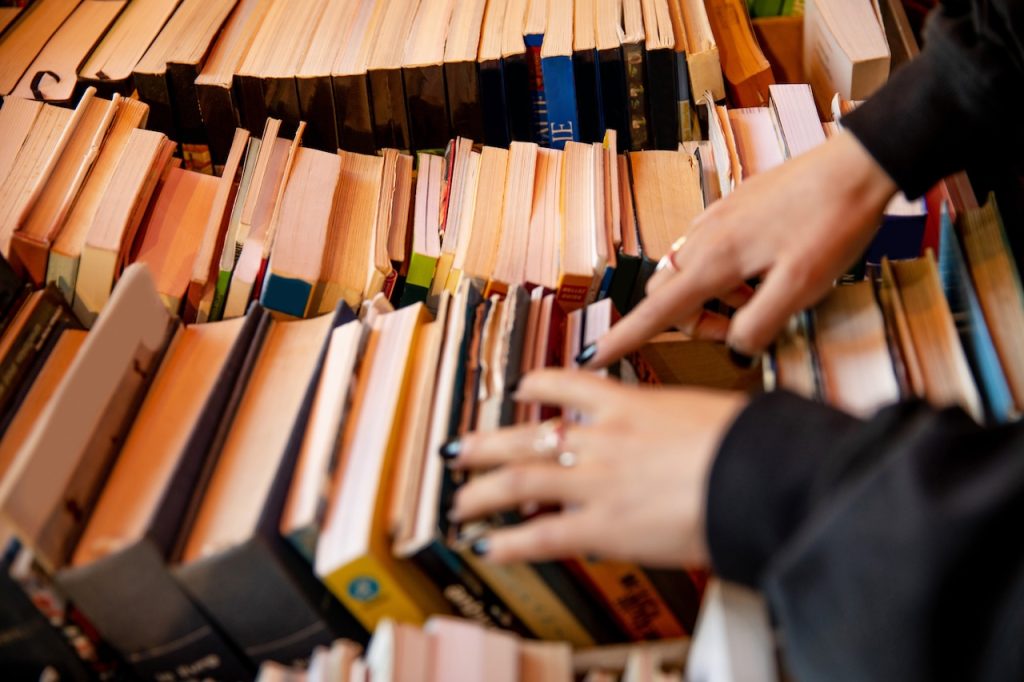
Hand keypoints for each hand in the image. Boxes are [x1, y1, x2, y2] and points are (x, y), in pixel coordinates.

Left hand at [446, 370, 747, 567]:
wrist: (760, 471)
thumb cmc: (747, 441)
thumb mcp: (703, 412)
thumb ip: (673, 421)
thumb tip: (679, 430)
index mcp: (625, 403)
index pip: (562, 386)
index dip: (533, 389)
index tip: (519, 393)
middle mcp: (599, 439)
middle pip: (523, 437)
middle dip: (484, 446)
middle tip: (459, 452)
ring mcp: (594, 482)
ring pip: (517, 483)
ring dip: (480, 494)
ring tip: (458, 503)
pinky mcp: (601, 527)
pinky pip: (539, 535)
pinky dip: (506, 543)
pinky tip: (485, 547)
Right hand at [584, 130, 898, 366]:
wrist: (855, 165)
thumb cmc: (832, 224)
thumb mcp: (803, 287)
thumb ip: (759, 323)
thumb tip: (736, 345)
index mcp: (715, 260)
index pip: (657, 311)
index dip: (625, 338)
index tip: (594, 357)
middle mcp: (704, 238)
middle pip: (668, 293)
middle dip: (690, 321)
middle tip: (738, 329)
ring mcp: (715, 220)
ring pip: (688, 272)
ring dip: (712, 298)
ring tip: (762, 296)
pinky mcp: (732, 210)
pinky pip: (708, 251)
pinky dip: (724, 275)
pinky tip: (764, 271)